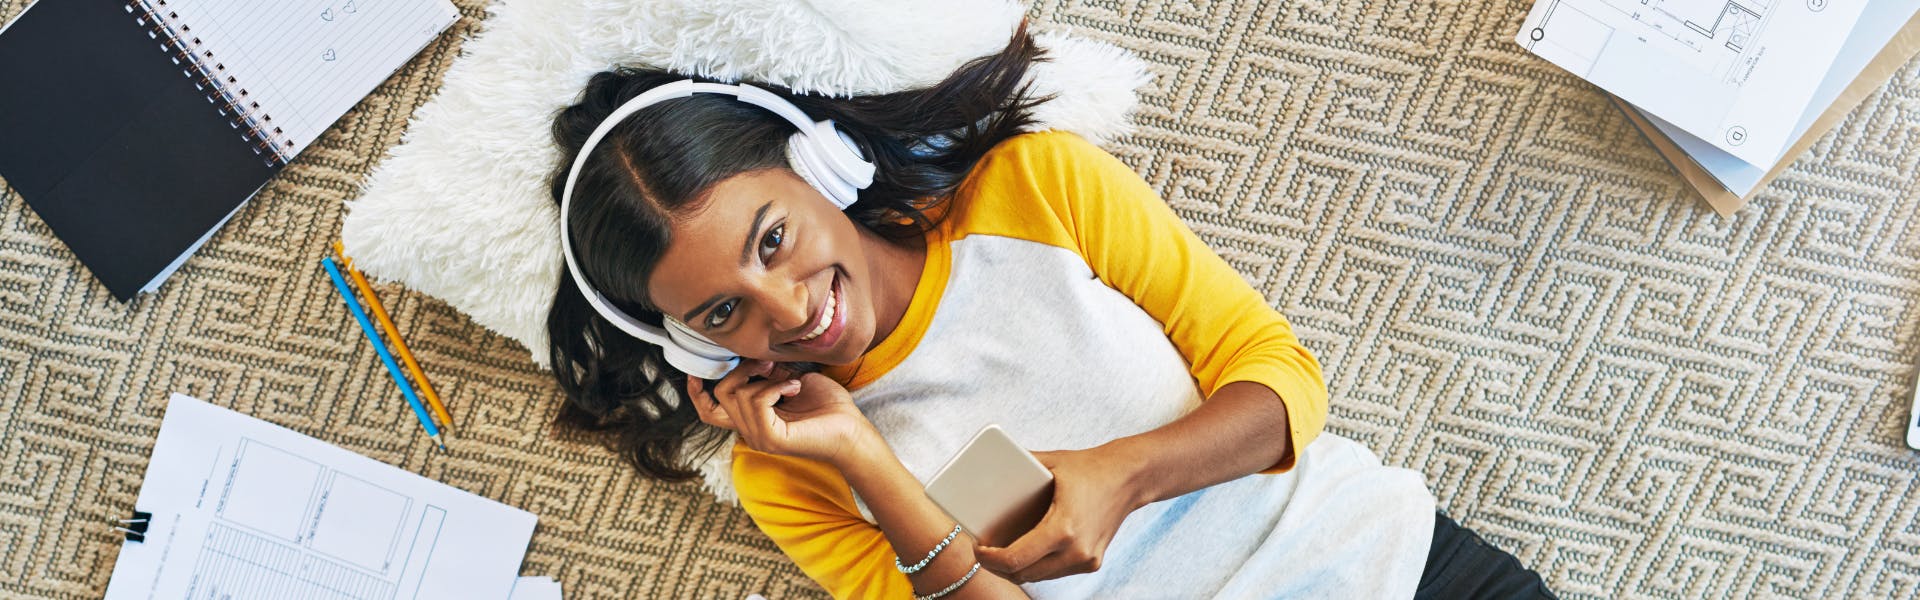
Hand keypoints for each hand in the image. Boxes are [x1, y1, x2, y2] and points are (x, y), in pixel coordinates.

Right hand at [686, 359, 878, 466]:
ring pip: (738, 394)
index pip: (710, 412)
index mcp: (752, 419)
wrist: (853, 429)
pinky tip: (795, 388)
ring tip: (791, 382)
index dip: (697, 393)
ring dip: (766, 378)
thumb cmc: (829, 407)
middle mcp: (750, 431)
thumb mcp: (792, 380)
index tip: (698, 373)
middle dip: (744, 369)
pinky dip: (775, 387)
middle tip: (771, 366)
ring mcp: (759, 437)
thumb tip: (754, 357)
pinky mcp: (771, 439)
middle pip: (722, 393)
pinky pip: (756, 401)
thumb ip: (769, 373)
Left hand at [975, 445, 1147, 582]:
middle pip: (1023, 574)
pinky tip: (1026, 552)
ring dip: (1017, 569)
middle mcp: (1077, 551)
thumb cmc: (1089, 468)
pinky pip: (1055, 572)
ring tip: (999, 553)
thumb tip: (989, 463)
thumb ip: (1020, 463)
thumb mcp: (1051, 462)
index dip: (989, 559)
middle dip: (998, 567)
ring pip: (1038, 576)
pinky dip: (1037, 565)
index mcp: (1063, 528)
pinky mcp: (1092, 562)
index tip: (977, 548)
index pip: (1015, 559)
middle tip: (983, 551)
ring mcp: (1086, 560)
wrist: (1129, 478)